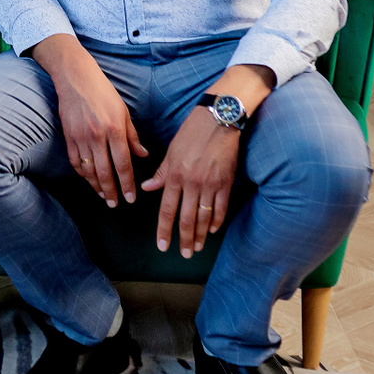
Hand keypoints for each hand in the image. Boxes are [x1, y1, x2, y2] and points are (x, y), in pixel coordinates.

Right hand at [32, 33, 146, 205]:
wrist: (76, 79)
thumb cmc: (104, 93)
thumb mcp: (124, 112)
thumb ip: (132, 136)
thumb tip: (143, 155)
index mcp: (114, 129)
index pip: (123, 164)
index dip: (127, 184)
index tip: (130, 198)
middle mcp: (97, 136)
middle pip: (105, 172)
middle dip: (111, 191)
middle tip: (115, 204)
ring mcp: (81, 137)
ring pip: (89, 170)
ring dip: (96, 186)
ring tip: (103, 197)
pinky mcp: (68, 137)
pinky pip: (76, 161)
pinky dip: (82, 174)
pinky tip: (89, 180)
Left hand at [141, 107, 240, 257]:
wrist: (219, 119)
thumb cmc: (192, 131)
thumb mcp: (172, 150)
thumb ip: (161, 172)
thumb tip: (147, 188)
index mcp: (174, 175)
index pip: (167, 209)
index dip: (164, 230)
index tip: (162, 246)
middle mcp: (191, 182)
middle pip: (186, 218)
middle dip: (184, 239)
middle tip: (184, 255)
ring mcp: (210, 183)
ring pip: (204, 216)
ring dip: (200, 234)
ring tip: (198, 248)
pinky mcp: (226, 182)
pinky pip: (221, 207)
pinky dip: (217, 220)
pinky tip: (213, 230)